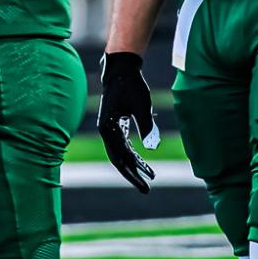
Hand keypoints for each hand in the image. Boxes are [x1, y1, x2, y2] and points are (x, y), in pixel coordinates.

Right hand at [97, 51, 159, 193]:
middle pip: (119, 160)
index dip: (133, 174)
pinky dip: (134, 153)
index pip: (120, 159)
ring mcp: (110, 129)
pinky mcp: (116, 125)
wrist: (122, 69)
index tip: (145, 185)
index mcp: (108, 129)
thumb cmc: (131, 85)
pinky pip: (124, 144)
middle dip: (133, 175)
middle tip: (147, 189)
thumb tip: (151, 148)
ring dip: (135, 165)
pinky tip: (143, 160)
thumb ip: (147, 126)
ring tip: (151, 176)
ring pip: (121, 153)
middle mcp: (106, 131)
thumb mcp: (142, 105)